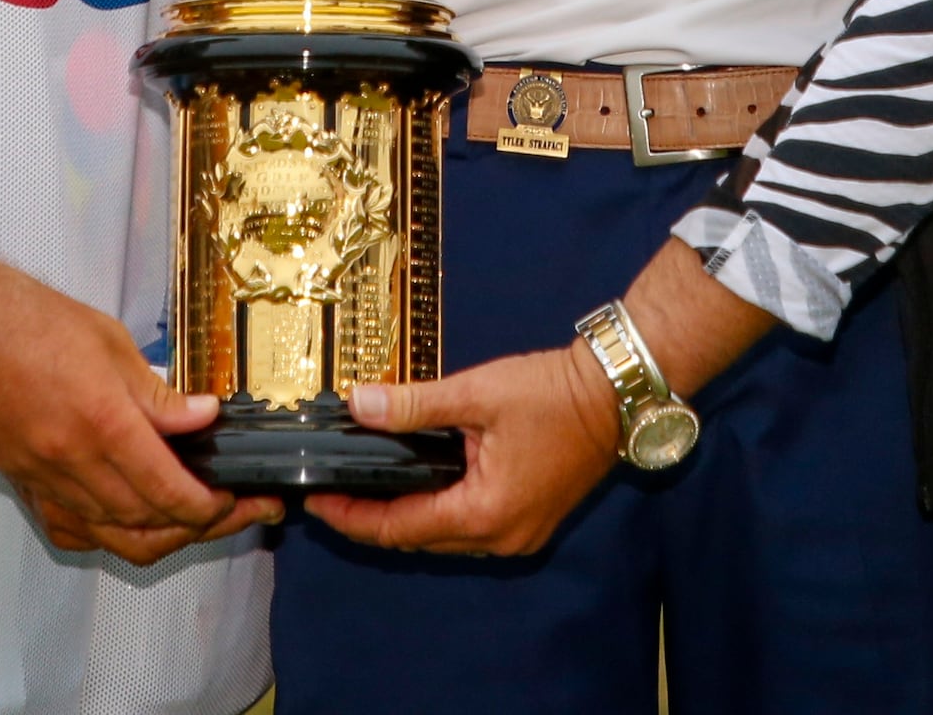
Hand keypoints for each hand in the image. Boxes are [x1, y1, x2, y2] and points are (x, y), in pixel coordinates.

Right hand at [0, 264, 277, 562]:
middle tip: (230, 510)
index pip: (169, 491)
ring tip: (190, 521)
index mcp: (103, 422)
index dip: (209, 507)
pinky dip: (105, 535)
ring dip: (156, 535)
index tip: (235, 499)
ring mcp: (42, 479)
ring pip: (110, 535)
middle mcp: (72, 462)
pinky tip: (127, 520)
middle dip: (196, 526)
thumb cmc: (31, 318)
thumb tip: (204, 419)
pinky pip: (70, 529)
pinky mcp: (21, 483)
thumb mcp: (110, 342)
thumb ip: (158, 393)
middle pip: (146, 523)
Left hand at [303, 346, 619, 555]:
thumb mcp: (476, 393)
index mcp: (486, 512)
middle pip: (418, 539)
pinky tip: (417, 486)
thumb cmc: (553, 393)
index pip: (400, 528)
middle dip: (371, 520)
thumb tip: (360, 406)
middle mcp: (501, 537)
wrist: (615, 395)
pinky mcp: (528, 522)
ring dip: (405, 518)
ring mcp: (518, 534)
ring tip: (363, 488)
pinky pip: (468, 528)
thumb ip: (414, 406)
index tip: (317, 503)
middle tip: (331, 493)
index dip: (353, 518)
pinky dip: (438, 511)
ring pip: (443, 537)